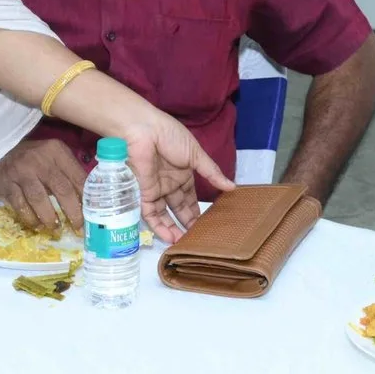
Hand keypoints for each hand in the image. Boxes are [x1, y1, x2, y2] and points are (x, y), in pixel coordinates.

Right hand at [0, 139, 85, 232]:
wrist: (1, 161)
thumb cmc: (35, 163)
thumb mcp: (54, 161)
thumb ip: (70, 176)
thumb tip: (90, 204)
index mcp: (56, 150)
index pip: (77, 176)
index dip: (86, 198)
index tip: (92, 215)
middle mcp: (39, 158)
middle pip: (61, 188)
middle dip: (72, 212)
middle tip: (77, 227)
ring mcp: (21, 170)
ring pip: (39, 198)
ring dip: (49, 217)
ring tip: (55, 228)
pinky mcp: (6, 183)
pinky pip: (21, 205)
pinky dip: (31, 218)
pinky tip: (37, 225)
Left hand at [120, 110, 231, 242]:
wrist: (143, 130)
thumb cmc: (170, 136)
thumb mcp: (195, 154)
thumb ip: (211, 172)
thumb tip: (232, 187)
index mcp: (182, 173)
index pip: (190, 197)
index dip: (196, 210)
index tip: (206, 225)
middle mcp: (168, 183)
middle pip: (178, 208)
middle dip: (186, 223)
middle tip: (196, 239)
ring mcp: (155, 189)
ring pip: (164, 214)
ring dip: (173, 228)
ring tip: (184, 243)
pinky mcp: (142, 193)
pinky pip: (150, 214)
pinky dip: (159, 226)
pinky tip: (170, 237)